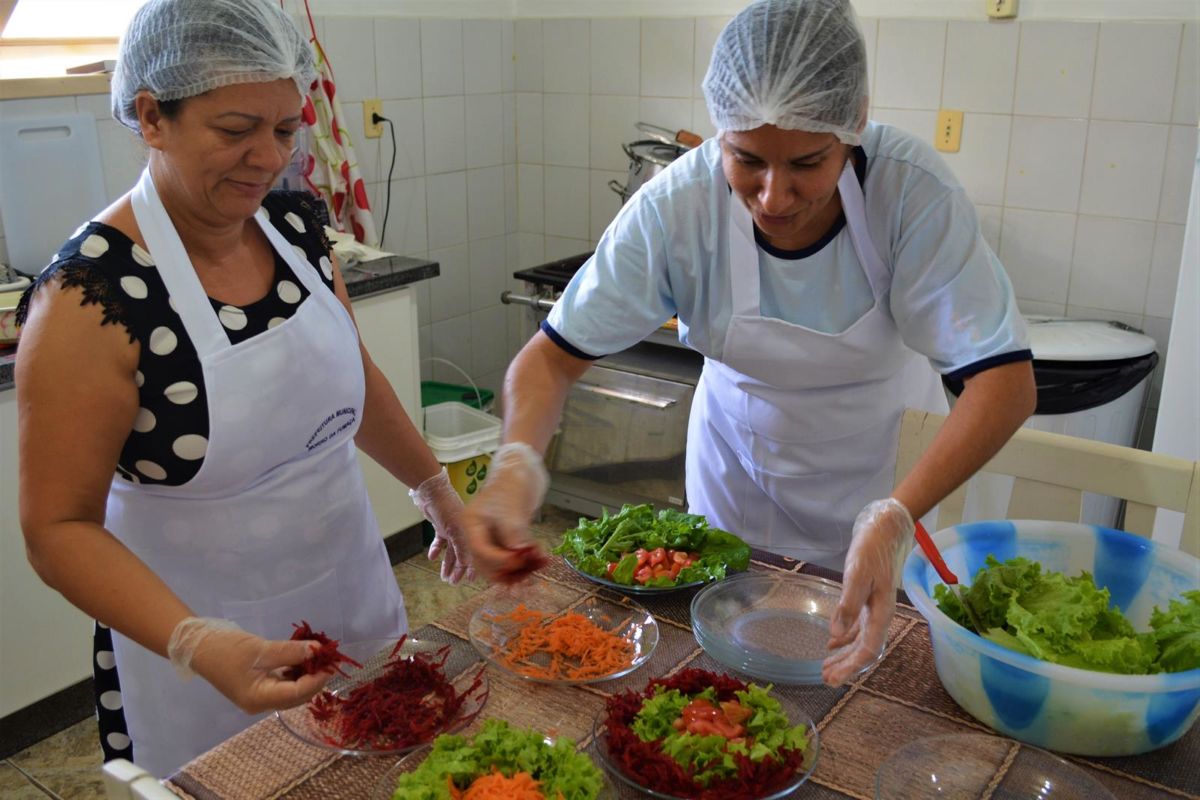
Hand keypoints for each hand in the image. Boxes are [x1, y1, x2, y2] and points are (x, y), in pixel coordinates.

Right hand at [168, 617, 329, 713]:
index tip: (331, 663)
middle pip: (296, 696)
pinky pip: (284, 683)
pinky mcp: (259, 687)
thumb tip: (318, 651)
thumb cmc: (226, 649)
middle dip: (314, 678)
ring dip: (306, 674)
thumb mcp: (260, 649)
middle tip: (327, 657)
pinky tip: (302, 657)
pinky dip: (295, 672)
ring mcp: (259, 696)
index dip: (316, 679)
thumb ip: (290, 652)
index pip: (296, 694)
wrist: (198, 646)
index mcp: (258, 699)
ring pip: (292, 690)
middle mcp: (260, 703)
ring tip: (318, 655)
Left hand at [409, 467, 472, 584]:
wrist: (432, 491)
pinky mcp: (441, 526)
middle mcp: (462, 532)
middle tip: (453, 582)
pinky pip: (439, 542)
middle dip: (457, 570)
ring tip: (444, 577)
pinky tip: (431, 557)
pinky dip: (436, 549)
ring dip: (446, 564)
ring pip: (450, 551)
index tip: (470, 580)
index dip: (471, 568)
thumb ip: (460, 546)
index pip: (472, 554)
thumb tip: (465, 563)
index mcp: (469, 532)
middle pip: (460, 555)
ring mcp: (451, 530)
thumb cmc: (446, 506)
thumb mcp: (454, 529)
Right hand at [460, 442, 548, 582]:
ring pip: (502, 563)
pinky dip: (528, 559)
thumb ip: (513, 536)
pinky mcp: (508, 536)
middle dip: (510, 571)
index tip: (520, 562)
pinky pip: (514, 554)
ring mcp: (493, 535)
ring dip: (521, 568)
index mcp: (471, 524)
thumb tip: (520, 560)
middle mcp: (479, 533)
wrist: (522, 467)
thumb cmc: (512, 482)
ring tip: (541, 565)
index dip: (500, 561)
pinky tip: (544, 559)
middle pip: (488, 564)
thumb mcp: (512, 510)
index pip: (480, 552)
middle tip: (531, 573)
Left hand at [822, 498, 912, 685]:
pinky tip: (833, 643)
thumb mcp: (857, 575)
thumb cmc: (871, 550)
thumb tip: (836, 635)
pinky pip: (858, 627)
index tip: (834, 680)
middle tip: (826, 680)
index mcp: (881, 613)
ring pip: (860, 640)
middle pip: (864, 650)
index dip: (851, 668)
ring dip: (845, 655)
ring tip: (827, 667)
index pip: (868, 650)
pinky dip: (845, 637)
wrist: (885, 529)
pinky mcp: (869, 600)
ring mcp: (875, 608)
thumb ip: (847, 605)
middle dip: (846, 667)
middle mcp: (880, 615)